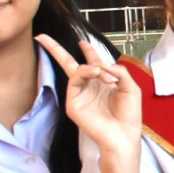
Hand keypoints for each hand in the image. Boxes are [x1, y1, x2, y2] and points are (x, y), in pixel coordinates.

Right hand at [38, 36, 142, 159]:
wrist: (124, 135)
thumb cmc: (129, 115)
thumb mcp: (130, 87)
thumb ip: (119, 71)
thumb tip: (103, 63)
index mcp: (102, 83)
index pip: (91, 63)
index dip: (88, 51)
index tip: (83, 42)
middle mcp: (88, 87)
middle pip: (69, 64)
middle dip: (56, 50)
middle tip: (43, 37)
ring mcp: (79, 94)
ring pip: (76, 69)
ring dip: (93, 67)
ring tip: (106, 76)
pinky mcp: (73, 103)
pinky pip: (75, 79)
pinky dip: (87, 72)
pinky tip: (98, 75)